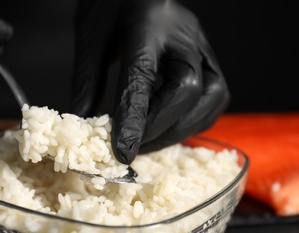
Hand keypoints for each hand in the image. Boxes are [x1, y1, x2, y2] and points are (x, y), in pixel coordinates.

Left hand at [71, 0, 228, 163]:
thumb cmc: (111, 4)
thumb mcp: (91, 39)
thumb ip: (88, 83)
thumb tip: (83, 125)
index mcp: (147, 22)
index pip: (144, 77)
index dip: (135, 118)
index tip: (123, 151)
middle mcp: (184, 34)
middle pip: (189, 90)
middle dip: (161, 128)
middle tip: (135, 147)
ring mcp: (202, 45)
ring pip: (212, 97)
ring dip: (182, 129)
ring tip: (152, 142)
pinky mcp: (209, 57)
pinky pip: (215, 97)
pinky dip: (195, 120)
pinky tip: (171, 126)